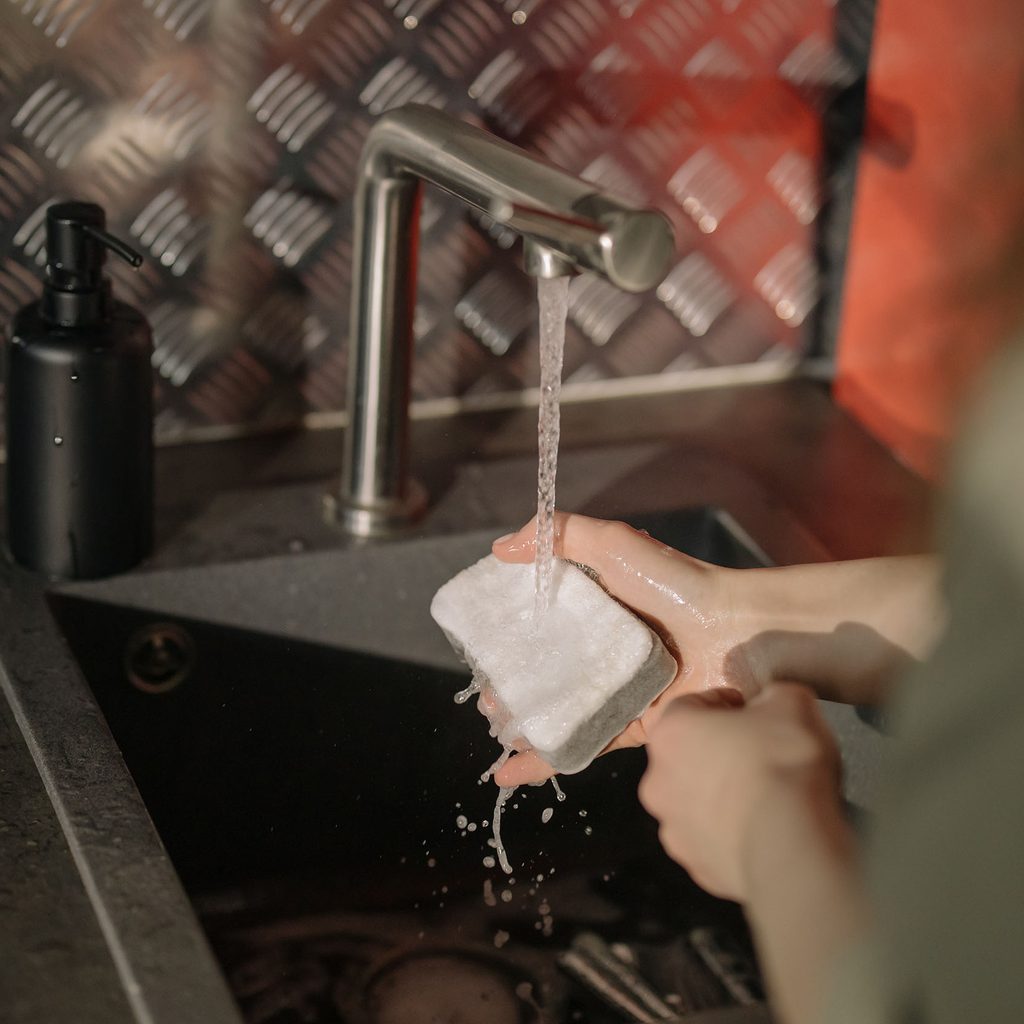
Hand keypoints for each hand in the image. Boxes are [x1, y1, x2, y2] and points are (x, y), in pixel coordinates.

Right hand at [491, 513, 757, 784]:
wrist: (740, 635)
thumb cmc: (677, 585)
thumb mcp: (614, 544)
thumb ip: (559, 535)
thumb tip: (500, 547)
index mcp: (597, 607)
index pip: (541, 622)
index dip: (509, 633)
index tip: (477, 643)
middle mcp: (604, 650)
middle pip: (546, 670)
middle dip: (510, 685)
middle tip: (484, 695)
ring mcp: (616, 689)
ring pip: (558, 711)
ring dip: (522, 722)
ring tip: (494, 726)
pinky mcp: (630, 725)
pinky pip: (582, 744)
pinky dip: (545, 760)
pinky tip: (509, 770)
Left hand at [638, 683, 844, 902]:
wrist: (791, 845)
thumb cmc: (782, 762)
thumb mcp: (791, 703)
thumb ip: (773, 696)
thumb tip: (771, 705)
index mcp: (670, 732)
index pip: (691, 705)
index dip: (724, 705)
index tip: (750, 712)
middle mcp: (657, 780)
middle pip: (687, 756)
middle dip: (717, 752)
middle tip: (758, 755)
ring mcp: (673, 828)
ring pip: (695, 802)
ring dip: (720, 796)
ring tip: (763, 797)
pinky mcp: (696, 866)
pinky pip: (712, 841)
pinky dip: (731, 835)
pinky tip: (763, 831)